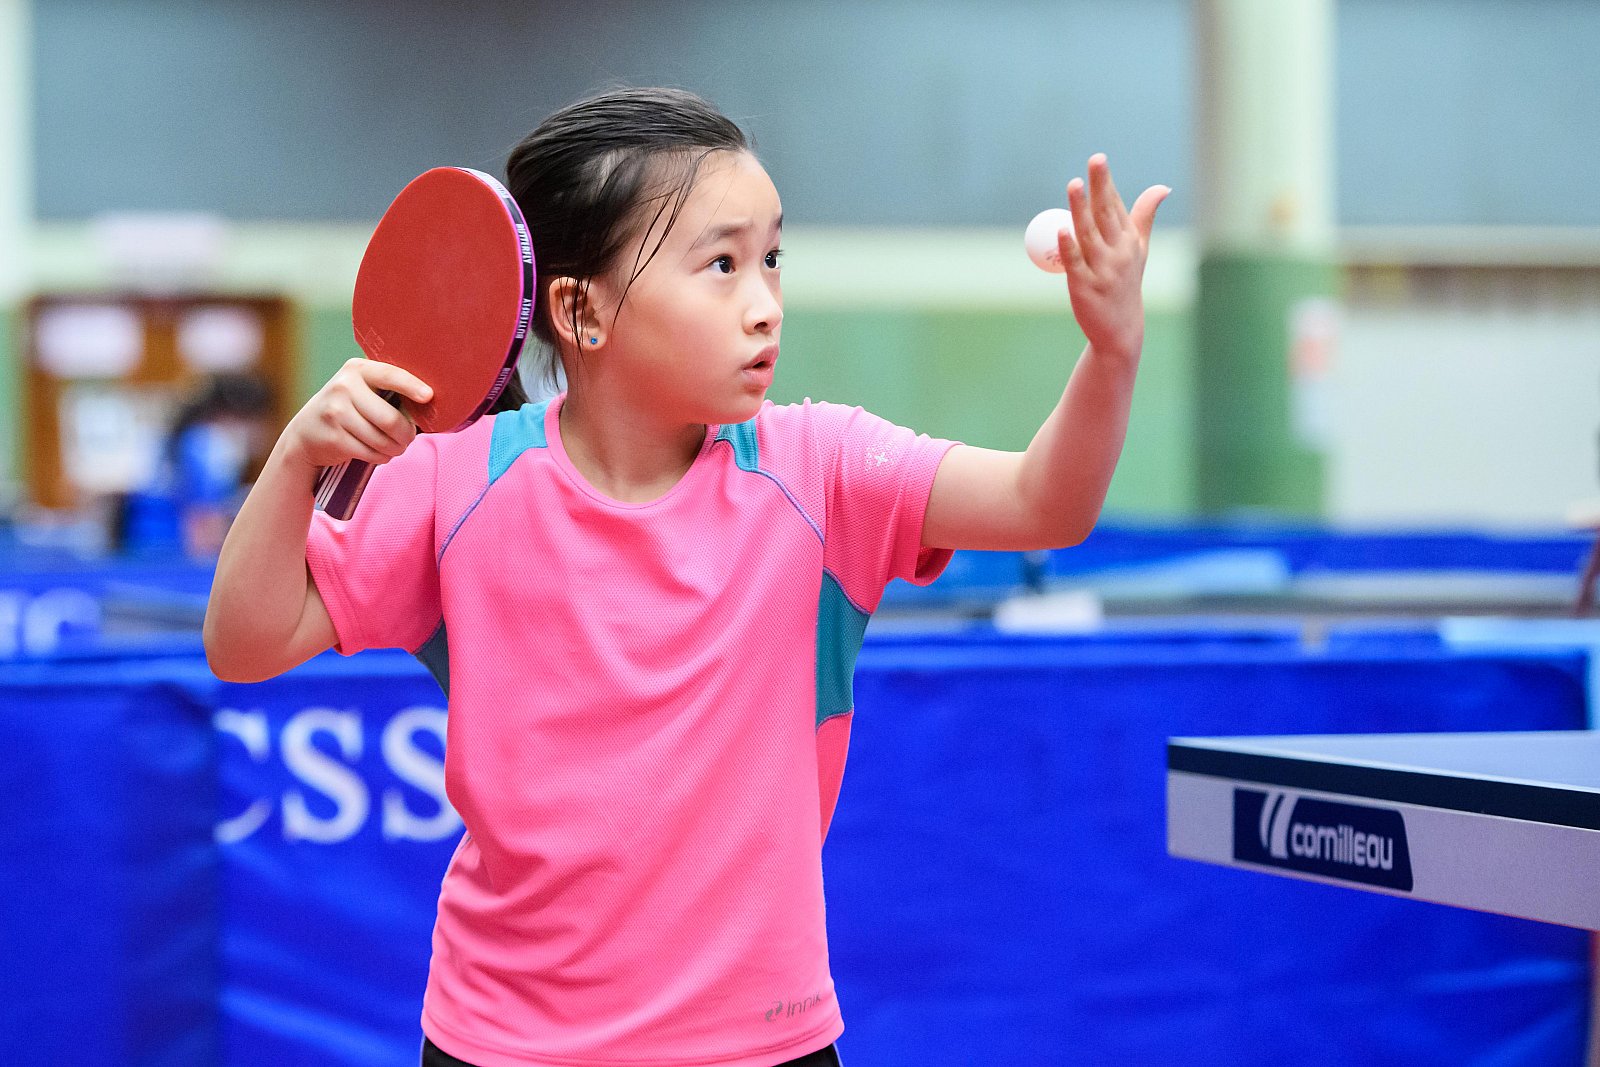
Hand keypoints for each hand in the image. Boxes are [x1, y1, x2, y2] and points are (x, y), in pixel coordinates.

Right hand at [281, 357, 433, 470]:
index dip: (411, 386)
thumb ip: (388, 391)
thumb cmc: (348, 410)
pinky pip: (371, 453)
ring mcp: (335, 412)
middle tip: (409, 439)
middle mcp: (343, 387)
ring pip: (382, 439)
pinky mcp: (333, 437)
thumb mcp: (362, 390)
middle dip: (407, 434)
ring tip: (395, 447)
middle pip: (390, 419)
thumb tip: (428, 403)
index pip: (389, 375)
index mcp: (357, 369)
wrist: (306, 433)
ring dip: (395, 449)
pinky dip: (381, 457)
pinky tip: (379, 453)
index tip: (428, 396)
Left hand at [1057, 155, 1168, 358]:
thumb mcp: (1140, 249)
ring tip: (1074, 185)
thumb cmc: (1127, 284)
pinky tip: (1062, 230)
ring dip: (1081, 209)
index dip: (1106, 182)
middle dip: (1100, 186)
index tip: (1098, 158)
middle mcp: (1119, 253)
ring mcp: (1102, 270)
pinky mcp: (1084, 286)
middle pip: (1106, 214)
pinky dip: (1069, 247)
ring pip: (1089, 234)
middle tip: (1095, 160)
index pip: (1116, 206)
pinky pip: (1076, 263)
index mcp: (1129, 241)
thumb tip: (1163, 187)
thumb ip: (1144, 216)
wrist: (1121, 329)